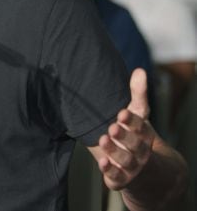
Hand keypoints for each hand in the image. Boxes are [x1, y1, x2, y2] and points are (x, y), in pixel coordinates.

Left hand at [96, 68, 154, 189]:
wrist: (146, 169)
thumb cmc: (136, 134)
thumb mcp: (138, 115)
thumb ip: (137, 93)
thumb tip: (139, 70)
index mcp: (144, 134)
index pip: (141, 127)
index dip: (132, 121)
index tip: (122, 113)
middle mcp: (141, 151)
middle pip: (135, 144)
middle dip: (124, 136)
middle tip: (112, 127)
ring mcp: (132, 166)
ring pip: (125, 160)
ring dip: (115, 151)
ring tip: (103, 139)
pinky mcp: (121, 178)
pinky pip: (117, 177)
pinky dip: (110, 171)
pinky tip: (102, 162)